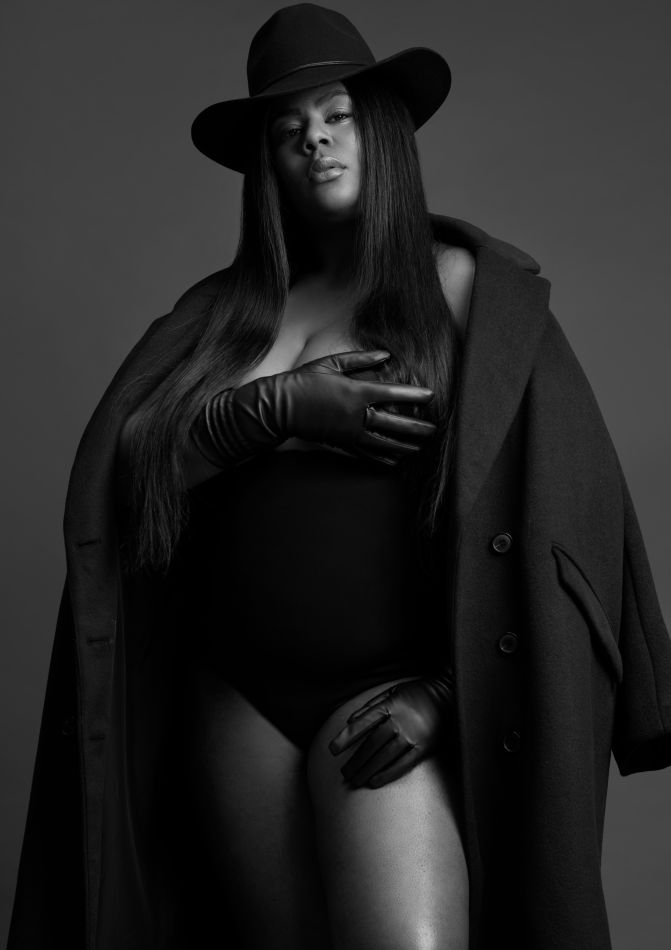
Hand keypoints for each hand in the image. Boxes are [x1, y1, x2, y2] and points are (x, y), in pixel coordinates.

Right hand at [190, 349, 436, 468]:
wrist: (280, 407)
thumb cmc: (304, 381)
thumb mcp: (331, 363)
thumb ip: (360, 359)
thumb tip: (386, 355)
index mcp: (356, 392)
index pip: (393, 393)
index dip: (414, 395)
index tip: (431, 396)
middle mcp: (357, 415)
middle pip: (395, 424)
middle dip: (416, 428)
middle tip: (434, 430)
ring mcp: (350, 433)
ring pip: (384, 442)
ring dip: (404, 446)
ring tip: (420, 447)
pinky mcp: (342, 444)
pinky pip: (367, 454)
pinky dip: (383, 458)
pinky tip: (395, 461)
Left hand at [328, 671, 455, 789]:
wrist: (447, 695)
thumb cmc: (416, 692)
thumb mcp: (392, 691)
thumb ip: (371, 706)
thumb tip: (350, 720)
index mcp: (391, 705)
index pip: (363, 723)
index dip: (346, 737)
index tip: (333, 750)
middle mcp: (400, 720)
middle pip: (372, 744)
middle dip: (356, 760)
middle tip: (344, 773)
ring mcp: (413, 735)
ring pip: (385, 756)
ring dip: (367, 770)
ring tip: (355, 780)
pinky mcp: (424, 747)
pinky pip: (403, 764)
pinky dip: (387, 773)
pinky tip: (374, 781)